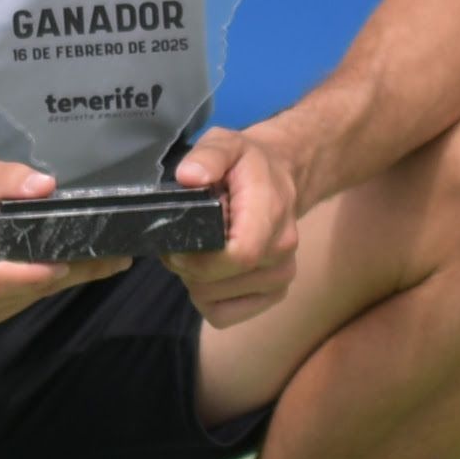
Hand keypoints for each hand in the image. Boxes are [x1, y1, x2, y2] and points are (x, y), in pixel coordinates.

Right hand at [0, 153, 117, 327]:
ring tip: (103, 262)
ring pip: (27, 300)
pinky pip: (19, 303)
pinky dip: (43, 287)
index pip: (2, 278)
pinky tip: (68, 269)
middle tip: (114, 257)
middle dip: (72, 273)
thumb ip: (4, 178)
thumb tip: (44, 185)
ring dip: (63, 282)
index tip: (79, 259)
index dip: (40, 273)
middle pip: (26, 290)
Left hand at [164, 121, 301, 327]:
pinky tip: (210, 271)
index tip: (177, 244)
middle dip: (186, 266)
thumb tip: (189, 176)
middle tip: (183, 240)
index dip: (198, 258)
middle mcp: (281, 253)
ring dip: (195, 281)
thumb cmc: (247, 164)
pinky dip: (207, 298)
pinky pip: (223, 315)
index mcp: (271, 215)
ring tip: (200, 250)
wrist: (281, 179)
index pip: (238, 256)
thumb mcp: (225, 143)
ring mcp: (281, 278)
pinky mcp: (273, 295)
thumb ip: (208, 156)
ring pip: (214, 302)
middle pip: (216, 282)